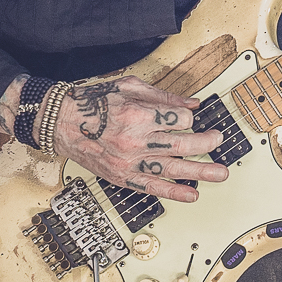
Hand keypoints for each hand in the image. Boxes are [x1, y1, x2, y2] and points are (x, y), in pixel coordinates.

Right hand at [53, 76, 226, 202]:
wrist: (60, 122)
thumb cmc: (93, 102)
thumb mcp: (130, 87)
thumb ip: (164, 96)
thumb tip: (192, 104)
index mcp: (139, 115)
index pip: (180, 120)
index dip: (190, 119)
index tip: (189, 119)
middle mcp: (135, 140)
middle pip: (183, 145)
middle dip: (207, 144)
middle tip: (219, 141)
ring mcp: (129, 161)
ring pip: (173, 169)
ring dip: (200, 172)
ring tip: (220, 173)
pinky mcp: (121, 176)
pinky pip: (151, 187)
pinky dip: (173, 193)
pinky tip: (191, 195)